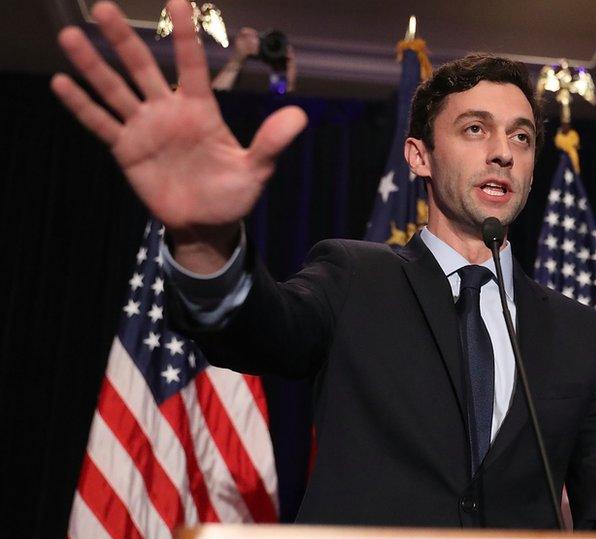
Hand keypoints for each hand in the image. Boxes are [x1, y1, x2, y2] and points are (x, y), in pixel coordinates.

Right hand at [50, 1, 305, 268]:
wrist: (208, 224)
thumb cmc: (233, 194)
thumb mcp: (256, 170)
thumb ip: (272, 143)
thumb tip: (300, 115)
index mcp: (200, 110)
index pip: (191, 65)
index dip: (185, 34)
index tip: (178, 0)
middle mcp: (169, 111)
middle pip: (143, 67)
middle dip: (124, 39)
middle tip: (103, 6)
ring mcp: (145, 128)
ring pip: (115, 89)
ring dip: (93, 65)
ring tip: (71, 35)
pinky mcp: (127, 150)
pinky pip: (101, 124)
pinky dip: (82, 106)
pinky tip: (61, 82)